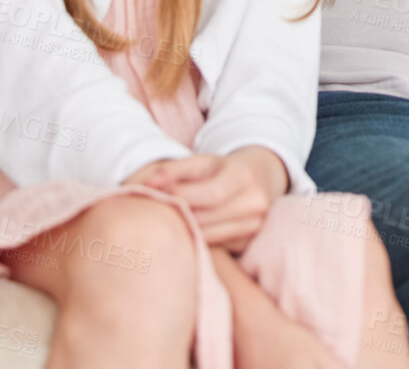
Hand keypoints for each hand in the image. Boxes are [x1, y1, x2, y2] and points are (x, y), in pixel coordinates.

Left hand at [128, 147, 287, 252]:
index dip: (181, 196)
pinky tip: (190, 230)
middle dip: (178, 214)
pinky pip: (214, 246)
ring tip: (171, 220)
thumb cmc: (225, 169)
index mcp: (244, 176)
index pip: (211, 193)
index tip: (157, 194)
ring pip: (207, 236)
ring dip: (185, 230)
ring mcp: (254, 227)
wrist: (262, 179)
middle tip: (157, 211)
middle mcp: (255, 203)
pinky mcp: (248, 243)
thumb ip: (174, 170)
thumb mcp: (203, 161)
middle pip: (205, 218)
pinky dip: (198, 239)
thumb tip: (146, 185)